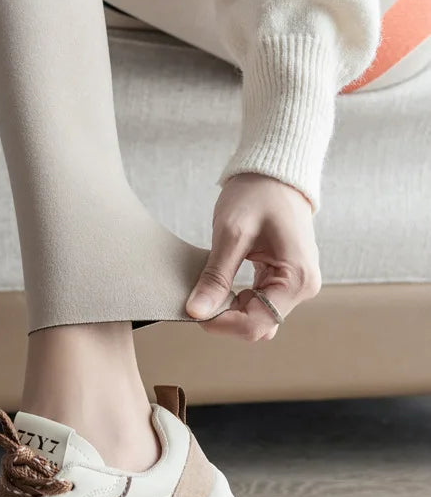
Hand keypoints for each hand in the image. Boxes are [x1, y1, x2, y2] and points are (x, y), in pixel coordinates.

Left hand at [185, 172, 321, 340]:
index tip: (194, 310)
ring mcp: (296, 284)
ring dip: (230, 308)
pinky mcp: (285, 278)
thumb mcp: (231, 234)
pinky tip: (220, 283)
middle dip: (225, 317)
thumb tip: (196, 312)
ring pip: (258, 316)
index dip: (222, 324)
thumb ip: (216, 277)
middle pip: (258, 324)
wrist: (274, 172)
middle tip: (197, 295)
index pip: (257, 324)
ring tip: (208, 285)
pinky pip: (259, 301)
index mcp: (297, 279)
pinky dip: (237, 298)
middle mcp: (303, 287)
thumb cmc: (257, 194)